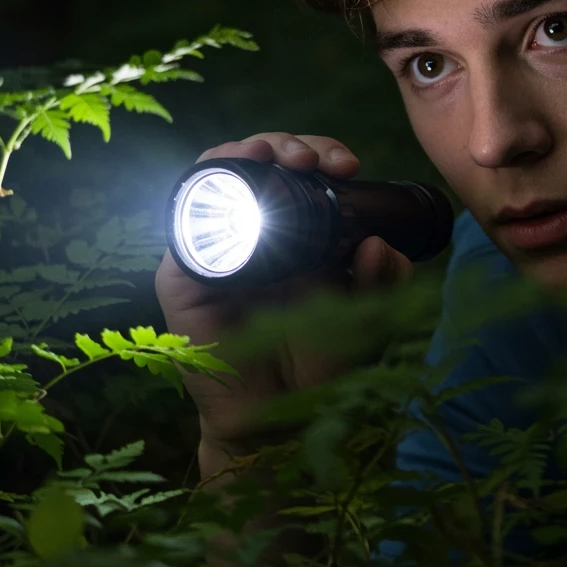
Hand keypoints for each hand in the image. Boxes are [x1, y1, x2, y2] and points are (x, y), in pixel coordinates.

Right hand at [154, 133, 413, 473]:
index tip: (350, 165)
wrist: (279, 421)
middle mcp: (256, 229)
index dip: (322, 153)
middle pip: (261, 163)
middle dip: (288, 144)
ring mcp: (217, 247)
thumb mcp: (367, 317)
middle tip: (315, 160)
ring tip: (275, 155)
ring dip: (243, 152)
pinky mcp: (184, 276)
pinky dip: (202, 193)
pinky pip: (182, 225)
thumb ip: (382, 283)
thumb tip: (384, 243)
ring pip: (217, 177)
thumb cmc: (321, 364)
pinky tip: (229, 180)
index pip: (303, 171)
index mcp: (300, 230)